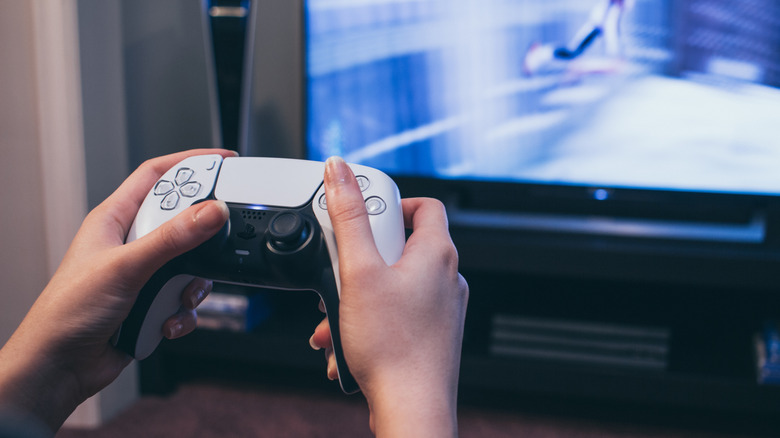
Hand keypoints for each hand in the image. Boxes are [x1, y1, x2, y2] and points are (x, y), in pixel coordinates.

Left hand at [0, 149, 235, 430]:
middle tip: (216, 241)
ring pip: (191, 264)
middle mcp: (130, 243)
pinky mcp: (153, 302)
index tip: (223, 162)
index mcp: (115, 220)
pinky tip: (165, 322)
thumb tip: (210, 212)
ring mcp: (143, 273)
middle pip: (183, 221)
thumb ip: (172, 239)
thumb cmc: (68, 313)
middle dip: (201, 238)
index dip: (190, 163)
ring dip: (192, 285)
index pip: (156, 176)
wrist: (59, 367)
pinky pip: (185, 298)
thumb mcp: (126, 267)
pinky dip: (183, 313)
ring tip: (178, 296)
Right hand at [310, 157, 468, 436]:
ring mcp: (441, 308)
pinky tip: (344, 341)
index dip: (390, 204)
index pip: (423, 205)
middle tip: (340, 272)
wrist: (411, 407)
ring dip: (356, 296)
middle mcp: (446, 278)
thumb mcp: (358, 271)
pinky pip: (395, 313)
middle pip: (400, 247)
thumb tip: (340, 171)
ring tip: (335, 315)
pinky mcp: (430, 334)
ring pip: (392, 285)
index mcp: (437, 253)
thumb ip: (349, 217)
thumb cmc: (393, 346)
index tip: (360, 216)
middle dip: (359, 260)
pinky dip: (368, 320)